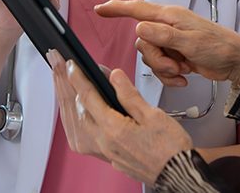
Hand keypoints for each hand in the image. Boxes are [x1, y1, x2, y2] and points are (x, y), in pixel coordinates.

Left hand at [46, 50, 192, 184]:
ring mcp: (105, 152)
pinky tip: (81, 114)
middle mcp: (104, 143)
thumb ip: (130, 95)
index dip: (78, 79)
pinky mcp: (110, 157)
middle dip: (67, 89)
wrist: (178, 173)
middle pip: (77, 112)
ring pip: (78, 127)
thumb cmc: (170, 148)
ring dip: (70, 105)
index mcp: (114, 129)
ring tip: (65, 88)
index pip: (89, 98)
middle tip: (61, 71)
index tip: (71, 66)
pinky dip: (78, 121)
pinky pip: (85, 137)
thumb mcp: (153, 114)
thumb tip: (115, 77)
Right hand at [94, 0, 239, 88]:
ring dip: (164, 69)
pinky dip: (170, 76)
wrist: (235, 62)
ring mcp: (171, 41)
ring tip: (183, 70)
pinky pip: (161, 67)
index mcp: (170, 16)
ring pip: (150, 57)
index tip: (99, 9)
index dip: (117, 9)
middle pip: (142, 42)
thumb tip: (139, 28)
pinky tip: (184, 77)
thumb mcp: (190, 42)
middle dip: (155, 59)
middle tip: (174, 64)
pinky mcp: (175, 55)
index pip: (137, 9)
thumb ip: (164, 36)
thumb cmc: (218, 46)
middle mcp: (168, 26)